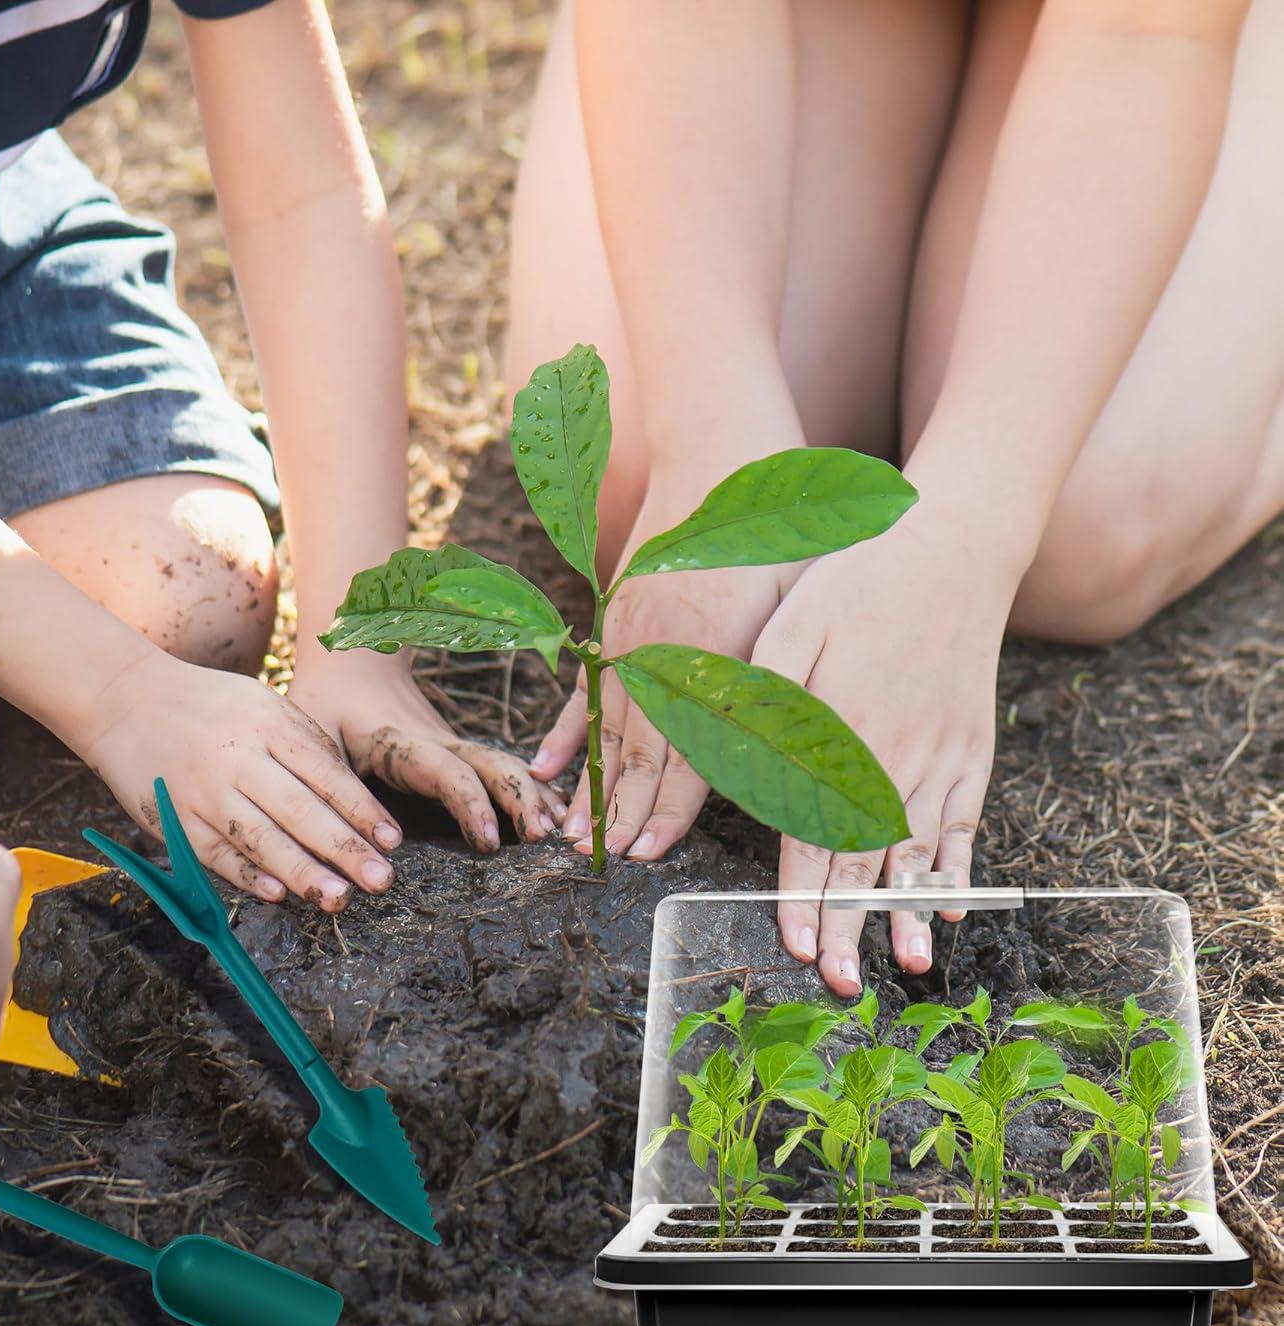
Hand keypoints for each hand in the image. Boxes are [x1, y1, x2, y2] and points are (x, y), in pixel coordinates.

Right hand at [76, 651, 402, 910]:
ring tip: (338, 898)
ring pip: (259, 838)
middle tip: (381, 880)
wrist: (125, 699)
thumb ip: (306, 747)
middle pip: (299, 810)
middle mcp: (237, 758)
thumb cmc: (212, 705)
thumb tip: (354, 801)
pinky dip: (247, 876)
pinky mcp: (174, 819)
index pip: (325, 773)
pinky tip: (280, 895)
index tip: (392, 841)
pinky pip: (215, 854)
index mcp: (267, 724)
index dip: (361, 810)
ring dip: (302, 872)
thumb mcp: (264, 704)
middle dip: (344, 849)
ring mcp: (203, 791)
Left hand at [289, 648, 564, 849]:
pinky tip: (557, 815)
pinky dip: (534, 791)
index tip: (489, 840)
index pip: (446, 771)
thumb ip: (330, 785)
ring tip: (559, 833)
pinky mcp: (461, 757)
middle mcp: (439, 743)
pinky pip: (502, 773)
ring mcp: (456, 749)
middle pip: (493, 765)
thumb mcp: (312, 739)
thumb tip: (363, 843)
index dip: (470, 803)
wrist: (350, 664)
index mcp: (402, 742)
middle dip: (522, 798)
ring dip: (535, 797)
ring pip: (505, 768)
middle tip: (544, 837)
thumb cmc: (324, 705)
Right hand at [532, 473, 788, 861]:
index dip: (668, 806)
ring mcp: (628, 639)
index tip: (648, 850)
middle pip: (638, 750)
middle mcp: (659, 656)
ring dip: (591, 785)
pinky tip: (546, 766)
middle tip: (606, 858)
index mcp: (709, 658)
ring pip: (607, 728)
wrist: (719, 453)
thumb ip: (774, 681)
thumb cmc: (776, 535)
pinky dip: (566, 732)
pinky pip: (584, 688)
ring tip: (571, 833)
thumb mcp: (793, 611)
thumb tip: (781, 752)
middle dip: (623, 810)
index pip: (687, 750)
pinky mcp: (613, 622)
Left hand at [753, 517, 1013, 994]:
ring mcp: (940, 757)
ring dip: (906, 912)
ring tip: (902, 966)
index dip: (803, 893)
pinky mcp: (971, 748)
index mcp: (839, 735)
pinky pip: (965, 821)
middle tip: (838, 982)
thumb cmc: (855, 585)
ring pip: (917, 851)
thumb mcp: (788, 627)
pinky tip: (951, 906)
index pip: (815, 833)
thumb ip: (761, 702)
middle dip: (849, 924)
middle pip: (866, 858)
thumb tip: (730, 762)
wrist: (955, 545)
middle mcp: (893, 758)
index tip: (795, 943)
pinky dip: (957, 866)